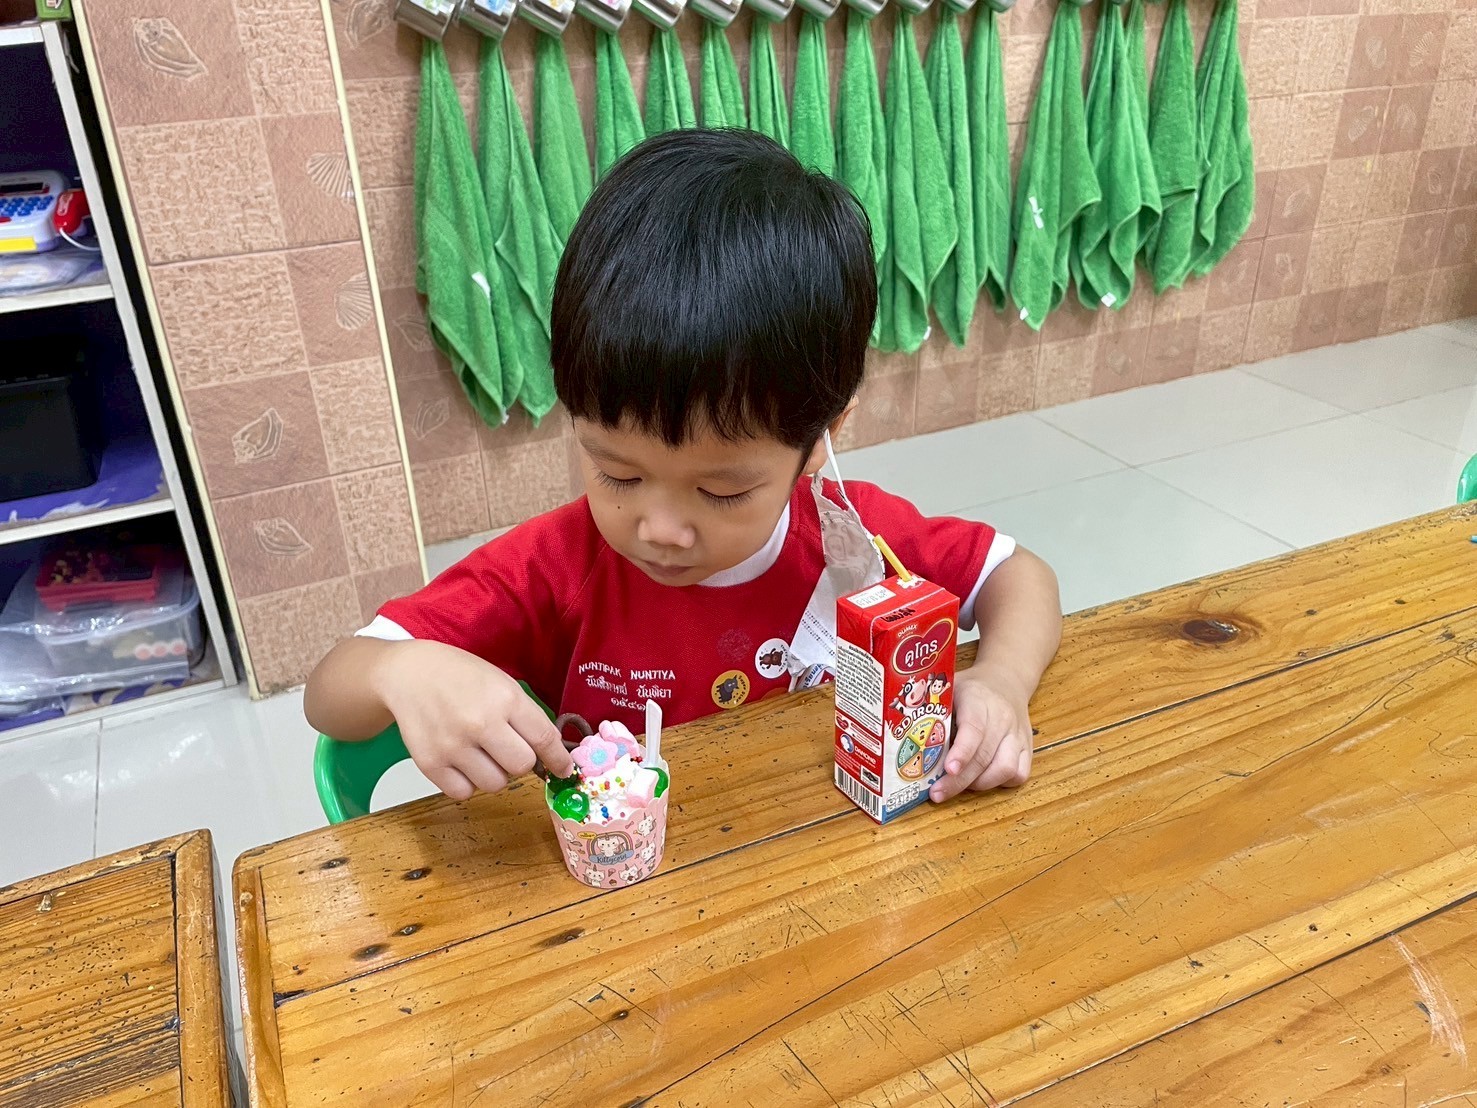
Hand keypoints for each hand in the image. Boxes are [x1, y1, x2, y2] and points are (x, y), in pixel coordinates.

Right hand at [370, 640, 573, 800]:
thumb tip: (552, 753)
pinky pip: (463, 793)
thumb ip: (526, 717)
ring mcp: (453, 745)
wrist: (408, 674)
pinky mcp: (430, 763)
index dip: (558, 759)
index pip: (543, 739)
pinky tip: (462, 761)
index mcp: (504, 698)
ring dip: (494, 773)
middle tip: (509, 749)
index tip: (563, 769)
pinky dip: (467, 782)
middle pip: (522, 767)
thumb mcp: (501, 683)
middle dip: (522, 762)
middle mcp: (480, 723)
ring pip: (494, 784)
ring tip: (480, 751)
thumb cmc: (459, 676)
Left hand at [929, 666, 1032, 802]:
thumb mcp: (947, 687)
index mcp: (978, 699)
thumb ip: (928, 708)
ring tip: (958, 786)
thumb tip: (897, 737)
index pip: (974, 729)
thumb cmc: (970, 689)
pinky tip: (980, 780)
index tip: (948, 769)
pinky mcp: (1028, 747)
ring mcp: (1018, 734)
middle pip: (985, 756)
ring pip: (1006, 769)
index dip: (962, 752)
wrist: (1006, 681)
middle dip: (959, 781)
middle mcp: (1003, 717)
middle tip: (937, 794)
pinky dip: (999, 783)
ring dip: (979, 785)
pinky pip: (1019, 774)